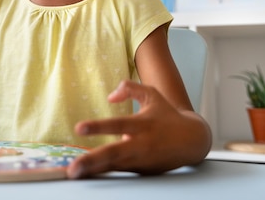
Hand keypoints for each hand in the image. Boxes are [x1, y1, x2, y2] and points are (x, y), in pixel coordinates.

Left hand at [67, 80, 210, 178]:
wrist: (191, 141)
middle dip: (91, 161)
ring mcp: (140, 161)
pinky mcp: (140, 172)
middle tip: (73, 168)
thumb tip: (110, 97)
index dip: (98, 127)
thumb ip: (129, 88)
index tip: (78, 128)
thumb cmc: (167, 116)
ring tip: (72, 174)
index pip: (118, 124)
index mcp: (143, 124)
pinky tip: (85, 177)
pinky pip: (117, 172)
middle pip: (113, 154)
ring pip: (113, 167)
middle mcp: (141, 145)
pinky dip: (101, 174)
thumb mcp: (152, 94)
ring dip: (92, 172)